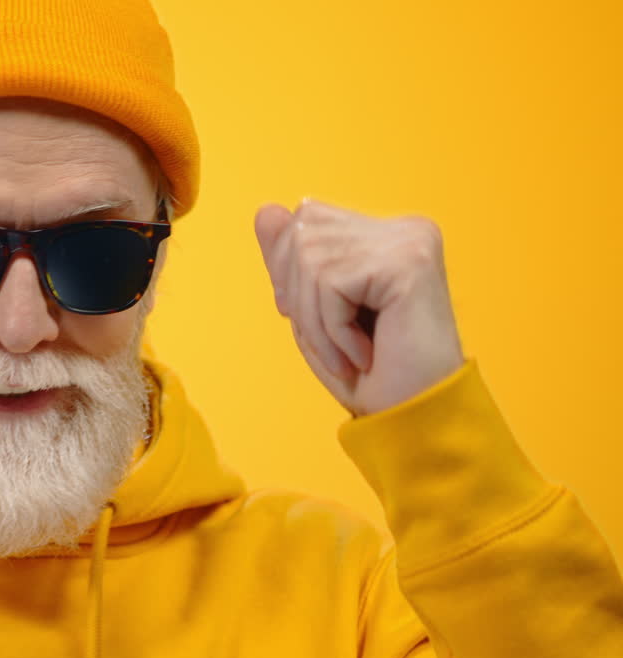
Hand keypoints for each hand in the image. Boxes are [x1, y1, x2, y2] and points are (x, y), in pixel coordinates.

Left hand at [253, 198, 464, 416]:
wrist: (418, 421)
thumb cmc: (370, 374)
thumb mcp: (314, 311)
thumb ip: (290, 259)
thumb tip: (265, 210)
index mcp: (386, 233)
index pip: (306, 219)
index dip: (288, 272)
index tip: (308, 319)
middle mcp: (404, 228)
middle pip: (303, 235)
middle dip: (299, 299)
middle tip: (330, 345)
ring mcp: (410, 241)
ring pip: (312, 261)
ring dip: (316, 323)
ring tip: (347, 356)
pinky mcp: (408, 262)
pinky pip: (332, 284)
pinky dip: (333, 331)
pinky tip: (363, 356)